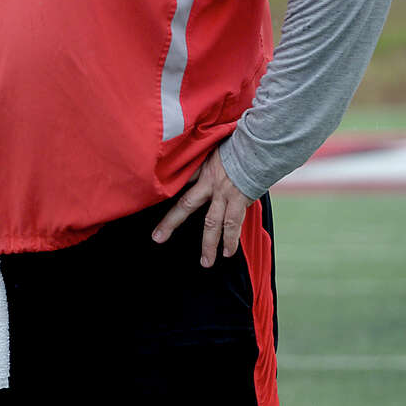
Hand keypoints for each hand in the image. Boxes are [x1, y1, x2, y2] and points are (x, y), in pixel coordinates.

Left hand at [151, 146, 251, 267]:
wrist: (258, 145)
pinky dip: (232, 239)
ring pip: (212, 223)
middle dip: (171, 222)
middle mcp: (209, 183)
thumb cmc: (239, 142)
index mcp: (201, 168)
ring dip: (209, 244)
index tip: (147, 199)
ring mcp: (224, 194)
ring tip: (206, 262)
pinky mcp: (240, 200)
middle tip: (158, 238)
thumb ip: (204, 152)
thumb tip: (194, 149)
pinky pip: (234, 224)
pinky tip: (228, 253)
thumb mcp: (214, 143)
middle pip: (185, 205)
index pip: (177, 179)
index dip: (164, 189)